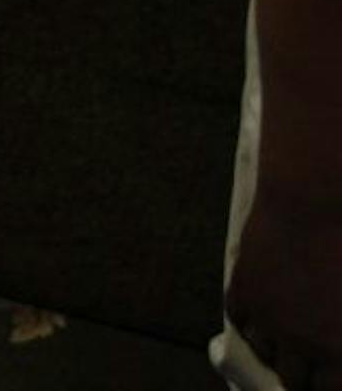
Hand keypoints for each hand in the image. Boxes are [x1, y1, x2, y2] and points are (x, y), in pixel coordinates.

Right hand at [227, 193, 341, 389]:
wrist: (315, 202)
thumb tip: (341, 346)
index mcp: (341, 351)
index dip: (330, 387)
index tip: (332, 380)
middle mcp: (302, 343)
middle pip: (294, 381)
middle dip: (304, 378)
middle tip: (313, 370)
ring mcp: (268, 318)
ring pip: (265, 353)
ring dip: (277, 352)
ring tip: (289, 343)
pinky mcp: (244, 292)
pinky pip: (241, 322)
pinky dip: (253, 324)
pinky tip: (266, 316)